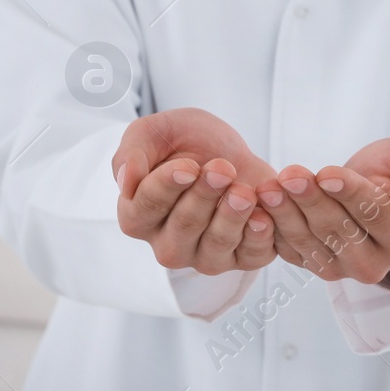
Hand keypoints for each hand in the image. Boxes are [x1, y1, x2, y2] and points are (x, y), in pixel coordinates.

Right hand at [112, 108, 278, 275]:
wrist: (229, 151)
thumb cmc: (185, 142)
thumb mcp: (154, 132)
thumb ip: (133, 152)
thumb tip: (126, 181)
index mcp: (138, 215)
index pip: (146, 208)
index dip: (167, 186)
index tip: (188, 166)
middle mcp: (167, 243)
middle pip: (183, 228)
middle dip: (204, 196)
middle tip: (222, 168)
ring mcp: (203, 255)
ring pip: (215, 247)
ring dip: (231, 216)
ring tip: (243, 190)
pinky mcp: (239, 258)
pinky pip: (249, 257)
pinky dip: (258, 237)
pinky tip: (263, 215)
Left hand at [257, 136, 389, 283]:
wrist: (379, 186)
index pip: (376, 215)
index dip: (350, 194)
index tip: (326, 173)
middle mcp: (377, 264)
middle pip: (340, 231)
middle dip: (312, 201)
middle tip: (289, 175)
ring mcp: (345, 269)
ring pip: (312, 242)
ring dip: (287, 214)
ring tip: (270, 188)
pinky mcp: (318, 265)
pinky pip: (292, 251)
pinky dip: (275, 228)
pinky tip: (261, 206)